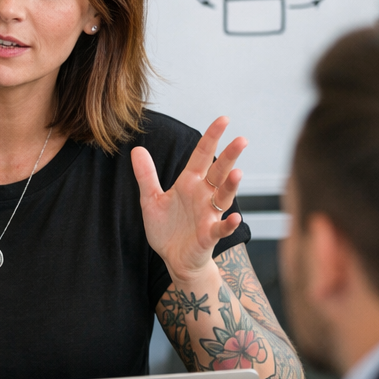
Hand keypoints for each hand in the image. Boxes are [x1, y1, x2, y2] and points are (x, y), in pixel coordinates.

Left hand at [132, 117, 245, 282]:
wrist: (173, 258)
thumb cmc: (167, 228)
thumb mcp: (151, 199)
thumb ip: (146, 175)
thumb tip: (136, 149)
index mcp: (189, 183)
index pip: (202, 156)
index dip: (212, 138)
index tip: (224, 120)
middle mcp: (203, 196)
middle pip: (218, 172)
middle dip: (229, 156)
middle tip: (241, 140)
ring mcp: (208, 215)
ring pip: (223, 197)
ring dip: (231, 186)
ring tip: (238, 173)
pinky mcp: (208, 235)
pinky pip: (220, 228)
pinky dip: (227, 224)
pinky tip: (234, 217)